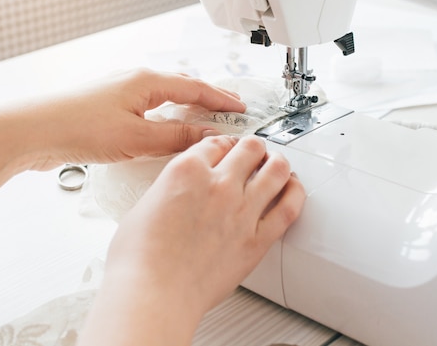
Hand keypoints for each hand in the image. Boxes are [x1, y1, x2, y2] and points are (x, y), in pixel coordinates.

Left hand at [19, 68, 246, 169]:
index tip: (241, 107)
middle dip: (208, 98)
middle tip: (230, 110)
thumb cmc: (77, 126)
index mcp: (147, 81)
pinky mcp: (110, 106)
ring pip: (166, 96)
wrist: (32, 131)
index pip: (196, 87)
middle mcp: (135, 80)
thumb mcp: (137, 138)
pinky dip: (167, 116)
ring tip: (205, 120)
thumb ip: (176, 138)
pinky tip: (167, 130)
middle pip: (183, 86)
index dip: (222, 99)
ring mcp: (122, 92)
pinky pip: (149, 107)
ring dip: (188, 107)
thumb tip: (207, 137)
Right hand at [79, 135, 305, 345]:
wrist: (154, 294)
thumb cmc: (141, 259)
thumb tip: (179, 189)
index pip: (216, 141)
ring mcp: (242, 210)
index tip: (226, 149)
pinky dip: (295, 192)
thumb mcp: (145, 205)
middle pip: (250, 147)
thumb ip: (170, 188)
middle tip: (253, 153)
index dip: (224, 144)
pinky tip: (292, 188)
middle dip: (252, 147)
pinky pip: (288, 207)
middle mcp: (219, 184)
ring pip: (276, 169)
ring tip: (276, 164)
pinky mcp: (257, 238)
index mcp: (187, 171)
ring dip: (277, 162)